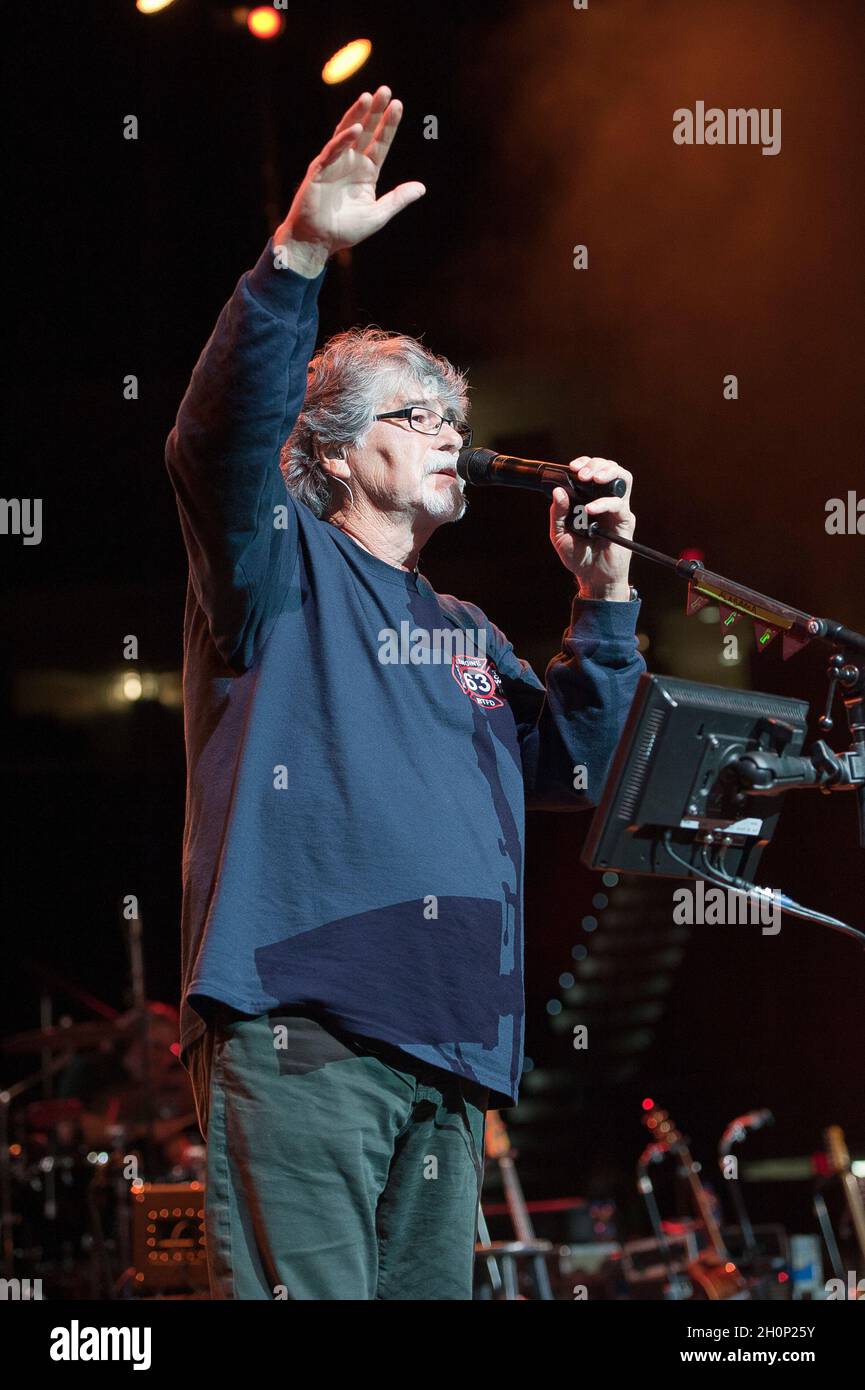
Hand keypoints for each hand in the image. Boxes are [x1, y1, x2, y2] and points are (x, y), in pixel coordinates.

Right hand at [273, 86, 424, 274]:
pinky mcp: (319, 170)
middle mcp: (350, 162)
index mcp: (366, 172)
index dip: (389, 125)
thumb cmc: (345, 230)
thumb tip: (421, 188)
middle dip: (374, 111)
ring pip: (346, 133)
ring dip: (357, 115)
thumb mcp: (378, 214)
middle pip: (365, 131)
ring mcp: (334, 163)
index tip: (398, 105)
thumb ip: (398, 199)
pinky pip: (332, 151)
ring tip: (368, 97)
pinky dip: (343, 140)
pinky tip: (355, 130)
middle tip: (385, 90)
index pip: (380, 143)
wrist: (318, 241)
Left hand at [549, 457, 634, 599]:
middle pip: (610, 468)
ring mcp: (618, 510)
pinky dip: (604, 503)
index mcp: (591, 499)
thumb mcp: (559, 534)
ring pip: (623, 479)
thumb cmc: (578, 557)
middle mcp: (606, 501)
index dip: (586, 463)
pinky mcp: (625, 521)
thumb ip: (558, 513)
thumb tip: (558, 491)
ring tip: (592, 479)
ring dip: (607, 472)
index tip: (573, 467)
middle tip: (582, 473)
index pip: (594, 471)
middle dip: (596, 464)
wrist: (592, 579)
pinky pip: (619, 505)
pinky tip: (591, 509)